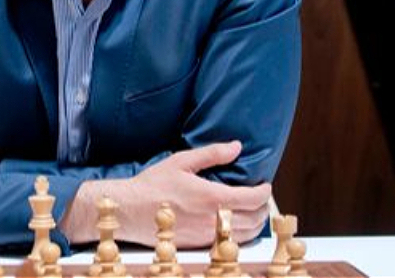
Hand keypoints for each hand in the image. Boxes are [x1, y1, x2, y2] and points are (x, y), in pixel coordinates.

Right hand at [60, 141, 270, 247]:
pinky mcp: (200, 246)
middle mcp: (213, 221)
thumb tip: (235, 147)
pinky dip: (238, 235)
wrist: (130, 211)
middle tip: (259, 197)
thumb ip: (212, 154)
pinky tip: (232, 224)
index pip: (253, 199)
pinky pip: (229, 244)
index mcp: (212, 197)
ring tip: (250, 211)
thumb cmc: (153, 185)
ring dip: (254, 223)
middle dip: (262, 208)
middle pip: (255, 220)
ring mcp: (207, 237)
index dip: (264, 191)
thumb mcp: (181, 161)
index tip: (264, 184)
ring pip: (246, 236)